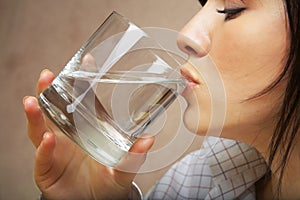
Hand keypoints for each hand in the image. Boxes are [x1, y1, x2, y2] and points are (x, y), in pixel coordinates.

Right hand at [23, 69, 153, 199]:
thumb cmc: (107, 183)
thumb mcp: (123, 170)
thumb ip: (133, 157)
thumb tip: (148, 140)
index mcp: (86, 130)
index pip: (82, 101)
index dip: (83, 82)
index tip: (87, 61)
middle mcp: (67, 136)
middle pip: (54, 109)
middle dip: (48, 91)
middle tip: (48, 76)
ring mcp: (54, 151)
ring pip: (40, 128)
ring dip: (36, 114)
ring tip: (33, 101)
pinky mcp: (46, 168)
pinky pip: (42, 157)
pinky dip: (43, 149)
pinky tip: (47, 140)